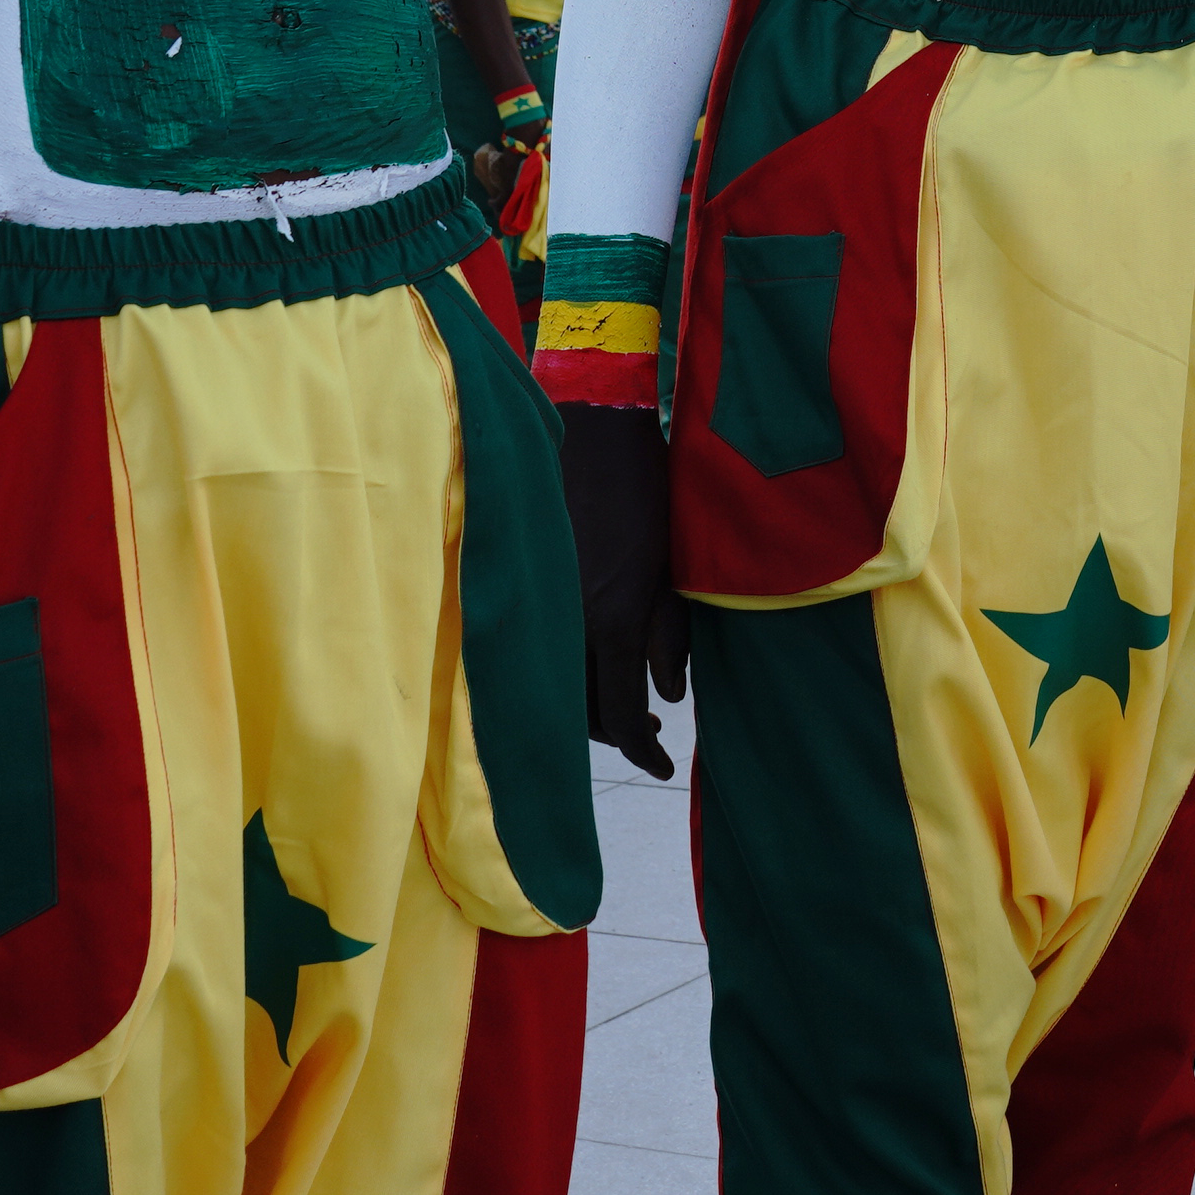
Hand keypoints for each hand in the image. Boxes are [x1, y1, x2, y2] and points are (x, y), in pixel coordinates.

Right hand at [560, 399, 686, 778]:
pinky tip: (589, 663)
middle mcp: (565, 623)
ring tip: (627, 697)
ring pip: (551, 688)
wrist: (592, 430)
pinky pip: (538, 651)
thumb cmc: (644, 493)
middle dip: (614, 732)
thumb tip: (667, 696)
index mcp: (609, 621)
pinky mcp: (524, 586)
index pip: (618, 715)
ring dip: (585, 705)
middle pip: (577, 715)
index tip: (664, 765)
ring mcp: (539, 605)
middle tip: (650, 726)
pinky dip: (562, 671)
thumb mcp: (670, 569)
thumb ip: (668, 636)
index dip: (642, 751)